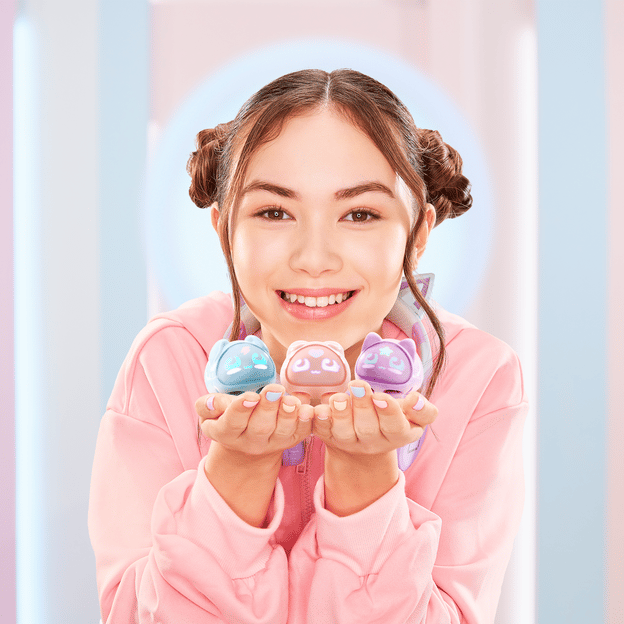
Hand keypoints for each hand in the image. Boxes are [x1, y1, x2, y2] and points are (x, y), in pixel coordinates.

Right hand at [195, 384, 312, 459]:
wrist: (246, 441)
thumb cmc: (226, 418)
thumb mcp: (210, 412)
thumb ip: (207, 406)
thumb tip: (213, 401)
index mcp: (227, 433)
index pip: (233, 422)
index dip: (241, 409)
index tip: (251, 395)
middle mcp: (250, 442)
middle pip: (260, 427)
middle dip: (269, 407)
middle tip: (275, 389)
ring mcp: (273, 443)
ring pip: (282, 432)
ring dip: (289, 415)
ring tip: (292, 400)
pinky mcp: (291, 440)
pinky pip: (301, 433)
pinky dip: (306, 422)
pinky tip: (308, 409)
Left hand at [312, 381, 436, 456]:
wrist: (367, 436)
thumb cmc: (394, 418)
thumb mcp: (414, 417)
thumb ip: (423, 410)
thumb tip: (416, 399)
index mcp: (398, 435)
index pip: (395, 427)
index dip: (388, 413)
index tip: (381, 396)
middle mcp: (373, 443)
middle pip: (367, 429)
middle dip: (362, 407)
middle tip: (357, 385)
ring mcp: (349, 442)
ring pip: (344, 432)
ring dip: (340, 414)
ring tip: (338, 397)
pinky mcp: (329, 437)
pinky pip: (322, 431)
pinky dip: (319, 420)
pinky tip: (318, 409)